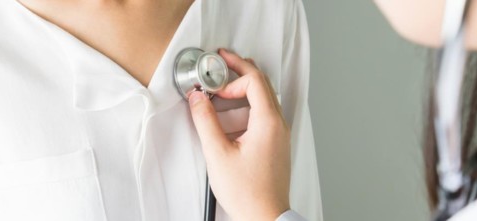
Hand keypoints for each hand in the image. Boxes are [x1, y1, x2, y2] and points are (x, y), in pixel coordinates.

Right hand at [188, 48, 290, 220]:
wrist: (265, 216)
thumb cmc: (248, 192)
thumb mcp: (218, 153)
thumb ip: (205, 121)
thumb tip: (198, 98)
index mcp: (268, 122)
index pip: (254, 80)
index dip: (233, 72)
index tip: (217, 73)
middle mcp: (278, 125)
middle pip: (261, 85)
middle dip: (239, 72)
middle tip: (221, 65)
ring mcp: (278, 135)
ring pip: (262, 100)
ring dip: (241, 92)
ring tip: (219, 94)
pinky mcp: (274, 144)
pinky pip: (262, 116)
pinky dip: (244, 109)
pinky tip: (228, 121)